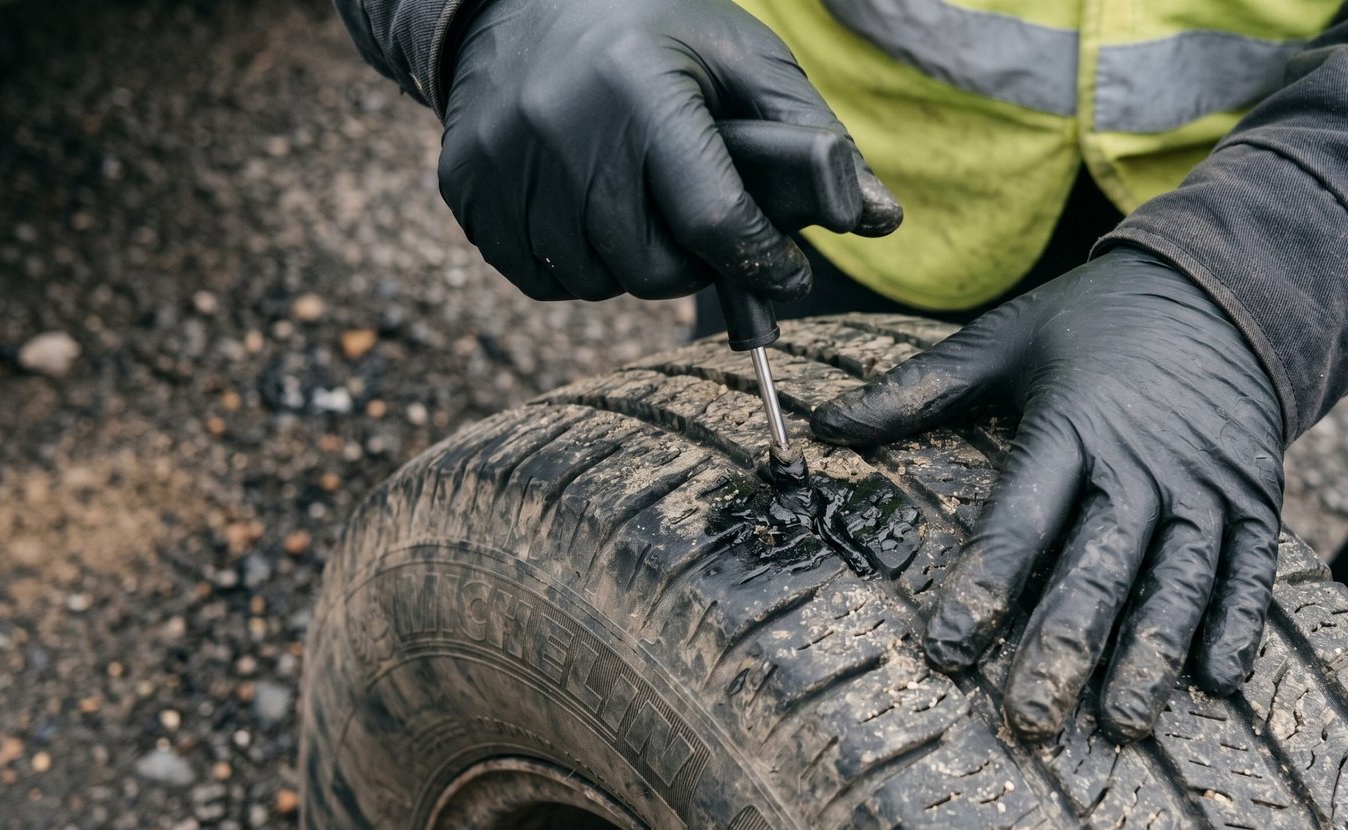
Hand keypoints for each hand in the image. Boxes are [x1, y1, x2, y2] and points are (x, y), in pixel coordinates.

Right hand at [438, 0, 900, 301]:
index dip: (762, 261)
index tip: (785, 269)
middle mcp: (561, 128)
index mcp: (639, 89)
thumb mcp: (739, 57)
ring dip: (632, 268)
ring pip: (595, 283)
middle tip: (704, 228)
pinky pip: (537, 278)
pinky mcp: (465, 187)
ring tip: (644, 212)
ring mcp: (504, 161)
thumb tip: (881, 220)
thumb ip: (811, 140)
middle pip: (653, 269)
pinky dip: (576, 267)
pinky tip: (589, 215)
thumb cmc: (652, 28)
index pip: (714, 220)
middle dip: (696, 265)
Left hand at [811, 248, 1284, 740]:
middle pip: (1100, 563)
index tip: (948, 651)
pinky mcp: (1256, 495)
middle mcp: (1141, 462)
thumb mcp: (1006, 339)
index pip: (1021, 516)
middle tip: (1032, 718)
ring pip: (1179, 579)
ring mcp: (1205, 483)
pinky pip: (1252, 568)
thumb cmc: (1096, 321)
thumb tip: (824, 423)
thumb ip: (919, 388)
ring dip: (1151, 653)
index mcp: (1072, 423)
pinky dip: (1240, 622)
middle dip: (1064, 645)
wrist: (1223, 285)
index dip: (984, 585)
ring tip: (1123, 723)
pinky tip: (1218, 680)